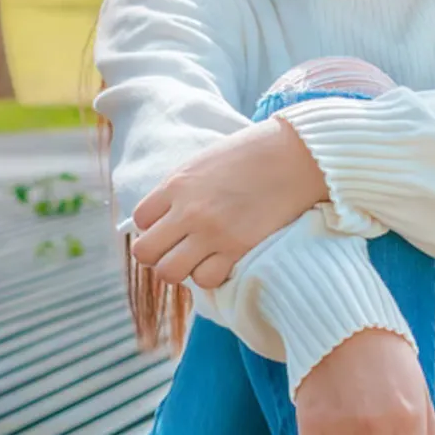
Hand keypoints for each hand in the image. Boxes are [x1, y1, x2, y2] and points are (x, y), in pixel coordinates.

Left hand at [130, 116, 326, 288]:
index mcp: (177, 184)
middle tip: (178, 248)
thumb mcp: (204, 162)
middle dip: (159, 254)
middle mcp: (189, 211)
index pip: (139, 220)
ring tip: (200, 258)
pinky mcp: (238, 248)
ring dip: (182, 268)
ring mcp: (212, 232)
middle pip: (146, 252)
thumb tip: (165, 216)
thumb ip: (180, 189)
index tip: (172, 225)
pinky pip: (207, 279)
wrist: (295, 158)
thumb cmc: (254, 155)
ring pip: (170, 272)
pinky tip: (223, 260)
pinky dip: (211, 274)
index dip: (154, 227)